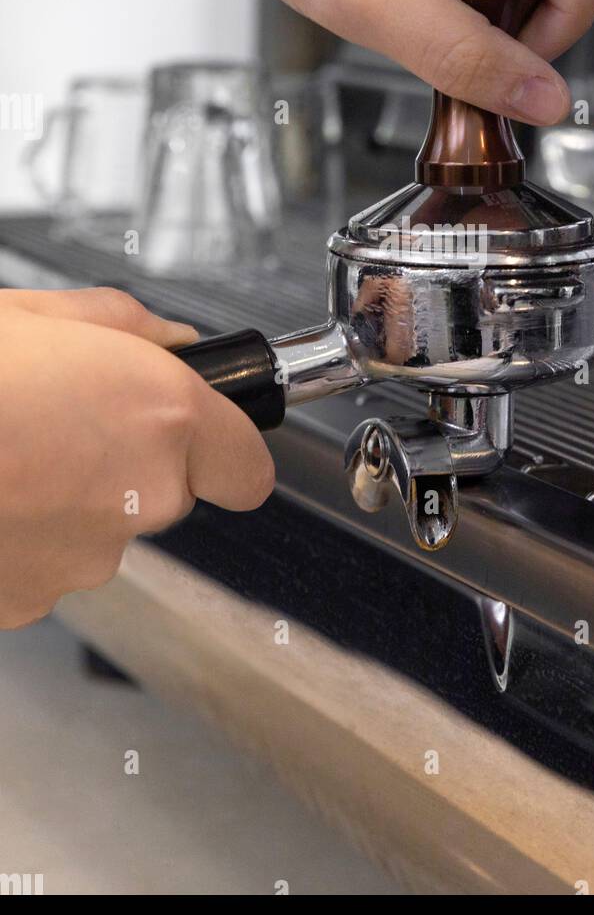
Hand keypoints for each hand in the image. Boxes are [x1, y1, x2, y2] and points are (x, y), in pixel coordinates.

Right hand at [0, 288, 273, 628]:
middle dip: (126, 466)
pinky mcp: (26, 600)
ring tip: (5, 458)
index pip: (248, 468)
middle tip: (58, 423)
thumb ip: (126, 327)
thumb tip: (174, 340)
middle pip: (167, 497)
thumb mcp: (35, 313)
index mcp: (160, 417)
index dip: (226, 450)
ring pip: (99, 534)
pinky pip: (42, 567)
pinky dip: (18, 541)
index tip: (208, 440)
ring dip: (66, 504)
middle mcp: (138, 498)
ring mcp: (81, 558)